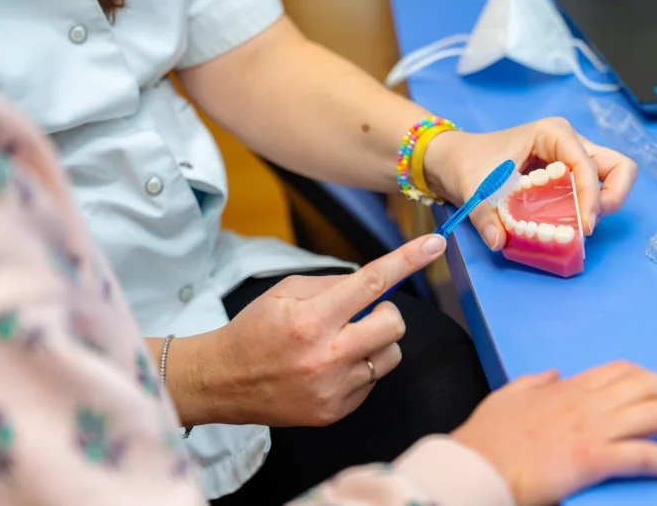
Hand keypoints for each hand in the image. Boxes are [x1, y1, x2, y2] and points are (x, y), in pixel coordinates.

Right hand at [187, 234, 446, 426]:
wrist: (221, 381)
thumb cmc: (255, 329)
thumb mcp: (285, 291)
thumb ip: (333, 285)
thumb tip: (373, 284)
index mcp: (312, 319)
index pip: (371, 283)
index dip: (407, 260)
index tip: (435, 243)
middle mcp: (326, 356)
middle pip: (394, 325)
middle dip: (385, 314)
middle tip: (362, 314)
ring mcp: (332, 388)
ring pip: (390, 356)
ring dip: (376, 343)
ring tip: (343, 343)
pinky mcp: (335, 411)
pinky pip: (372, 382)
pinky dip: (360, 369)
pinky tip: (330, 367)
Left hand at [424, 118, 637, 249]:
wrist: (455, 160)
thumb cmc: (468, 163)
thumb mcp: (474, 189)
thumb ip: (486, 216)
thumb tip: (500, 240)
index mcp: (553, 134)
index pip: (587, 165)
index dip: (591, 197)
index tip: (583, 227)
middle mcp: (570, 142)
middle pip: (618, 167)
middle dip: (611, 198)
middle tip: (588, 224)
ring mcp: (572, 157)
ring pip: (612, 177)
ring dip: (603, 204)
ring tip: (579, 226)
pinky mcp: (569, 174)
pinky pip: (594, 190)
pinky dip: (589, 208)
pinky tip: (568, 223)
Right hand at [451, 361, 656, 505]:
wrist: (474, 466)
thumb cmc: (487, 438)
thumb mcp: (508, 397)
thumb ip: (534, 383)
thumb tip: (555, 373)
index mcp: (567, 388)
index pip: (622, 371)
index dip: (654, 377)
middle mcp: (586, 402)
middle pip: (649, 387)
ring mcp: (592, 428)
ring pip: (656, 415)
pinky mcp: (593, 459)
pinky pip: (645, 455)